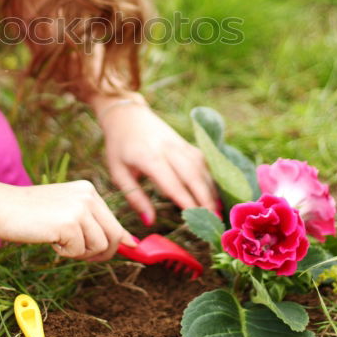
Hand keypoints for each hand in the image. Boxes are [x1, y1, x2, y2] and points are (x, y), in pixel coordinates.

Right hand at [0, 180, 136, 260]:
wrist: (0, 206)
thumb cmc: (29, 212)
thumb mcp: (65, 211)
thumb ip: (92, 223)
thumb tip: (129, 243)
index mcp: (88, 190)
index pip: (114, 220)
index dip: (120, 240)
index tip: (127, 249)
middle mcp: (88, 196)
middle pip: (114, 235)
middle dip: (104, 253)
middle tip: (86, 257)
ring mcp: (80, 209)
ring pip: (99, 246)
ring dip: (80, 253)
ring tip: (59, 242)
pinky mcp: (69, 224)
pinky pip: (79, 252)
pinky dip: (65, 253)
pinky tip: (49, 240)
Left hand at [98, 101, 217, 224]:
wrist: (126, 114)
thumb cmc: (119, 147)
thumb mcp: (118, 172)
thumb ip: (135, 197)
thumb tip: (149, 222)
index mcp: (149, 157)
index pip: (172, 183)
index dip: (186, 201)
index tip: (197, 219)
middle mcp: (168, 149)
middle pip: (193, 175)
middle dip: (205, 198)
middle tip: (215, 220)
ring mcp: (180, 144)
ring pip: (202, 168)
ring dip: (211, 189)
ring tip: (218, 211)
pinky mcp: (186, 142)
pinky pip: (203, 161)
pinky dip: (211, 177)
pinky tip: (214, 193)